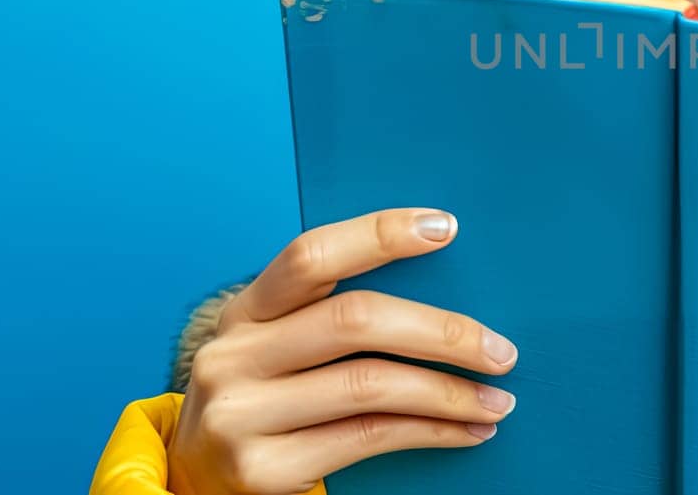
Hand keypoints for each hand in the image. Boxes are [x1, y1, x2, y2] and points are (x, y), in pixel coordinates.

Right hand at [167, 209, 519, 494]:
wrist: (195, 482)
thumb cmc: (264, 400)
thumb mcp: (276, 347)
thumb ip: (330, 316)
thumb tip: (449, 297)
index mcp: (245, 312)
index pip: (311, 254)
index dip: (379, 233)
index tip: (446, 227)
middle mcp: (233, 356)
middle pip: (355, 320)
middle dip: (443, 332)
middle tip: (502, 350)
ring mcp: (242, 415)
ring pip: (370, 385)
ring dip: (449, 392)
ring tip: (498, 400)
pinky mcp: (262, 471)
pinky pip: (369, 438)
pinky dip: (431, 431)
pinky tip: (468, 430)